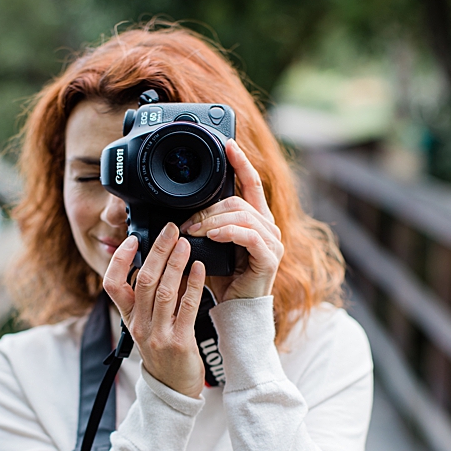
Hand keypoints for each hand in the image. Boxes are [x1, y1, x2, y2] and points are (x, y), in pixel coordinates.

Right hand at [104, 223, 208, 396]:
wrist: (173, 389)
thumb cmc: (163, 353)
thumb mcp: (147, 325)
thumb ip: (150, 298)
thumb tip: (162, 263)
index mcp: (128, 318)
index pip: (112, 285)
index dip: (119, 259)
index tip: (132, 238)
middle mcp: (138, 325)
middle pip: (143, 280)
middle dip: (156, 251)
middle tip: (170, 230)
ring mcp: (157, 334)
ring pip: (163, 291)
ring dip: (175, 263)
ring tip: (185, 243)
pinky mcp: (179, 342)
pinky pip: (187, 307)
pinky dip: (194, 284)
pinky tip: (200, 267)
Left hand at [183, 139, 282, 301]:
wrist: (235, 307)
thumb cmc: (220, 277)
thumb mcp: (208, 246)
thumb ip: (202, 226)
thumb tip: (179, 214)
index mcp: (254, 220)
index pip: (250, 184)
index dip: (241, 163)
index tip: (228, 144)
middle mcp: (267, 227)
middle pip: (237, 202)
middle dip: (207, 210)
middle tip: (185, 224)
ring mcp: (271, 241)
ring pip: (240, 216)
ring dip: (211, 222)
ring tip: (193, 232)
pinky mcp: (269, 257)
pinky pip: (248, 236)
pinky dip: (228, 233)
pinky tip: (213, 236)